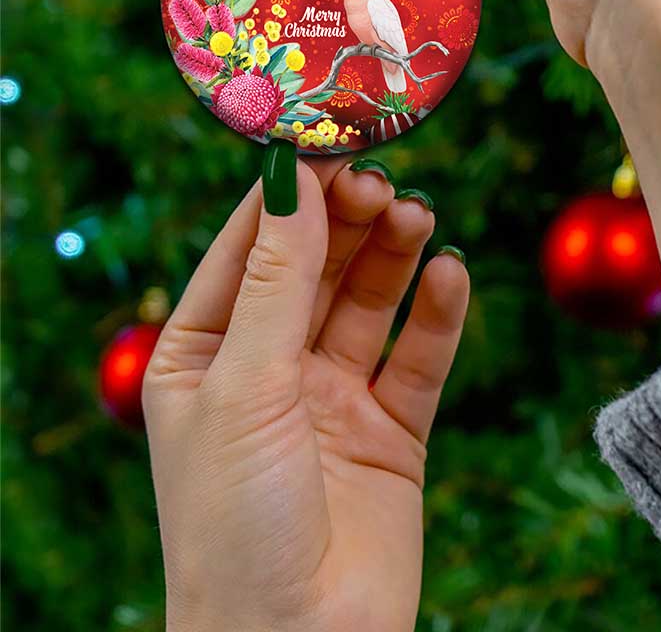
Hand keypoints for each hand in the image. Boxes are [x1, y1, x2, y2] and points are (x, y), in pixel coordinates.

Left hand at [144, 155, 468, 631]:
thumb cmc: (235, 524)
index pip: (248, 250)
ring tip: (418, 216)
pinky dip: (438, 313)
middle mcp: (270, 369)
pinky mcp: (392, 430)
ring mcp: (333, 398)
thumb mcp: (245, 386)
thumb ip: (277, 281)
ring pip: (370, 302)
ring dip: (394, 254)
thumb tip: (292, 178)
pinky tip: (450, 274)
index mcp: (205, 355)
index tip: (329, 141)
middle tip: (384, 180)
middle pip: (317, 267)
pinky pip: (419, 357)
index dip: (288, 195)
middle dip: (348, 220)